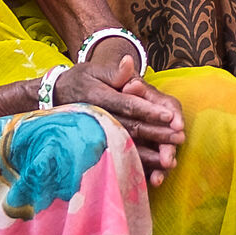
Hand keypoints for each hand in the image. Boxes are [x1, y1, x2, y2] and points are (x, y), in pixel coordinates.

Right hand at [55, 52, 184, 186]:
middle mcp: (99, 118)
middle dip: (157, 134)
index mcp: (100, 97)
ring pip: (126, 146)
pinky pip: (117, 157)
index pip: (128, 105)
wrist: (55, 97)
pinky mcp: (97, 145)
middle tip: (180, 138)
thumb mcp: (94, 70)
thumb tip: (129, 62)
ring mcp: (97, 135)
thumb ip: (115, 72)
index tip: (170, 116)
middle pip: (131, 128)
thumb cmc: (81, 80)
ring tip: (170, 160)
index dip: (149, 111)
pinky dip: (135, 165)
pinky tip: (151, 173)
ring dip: (149, 156)